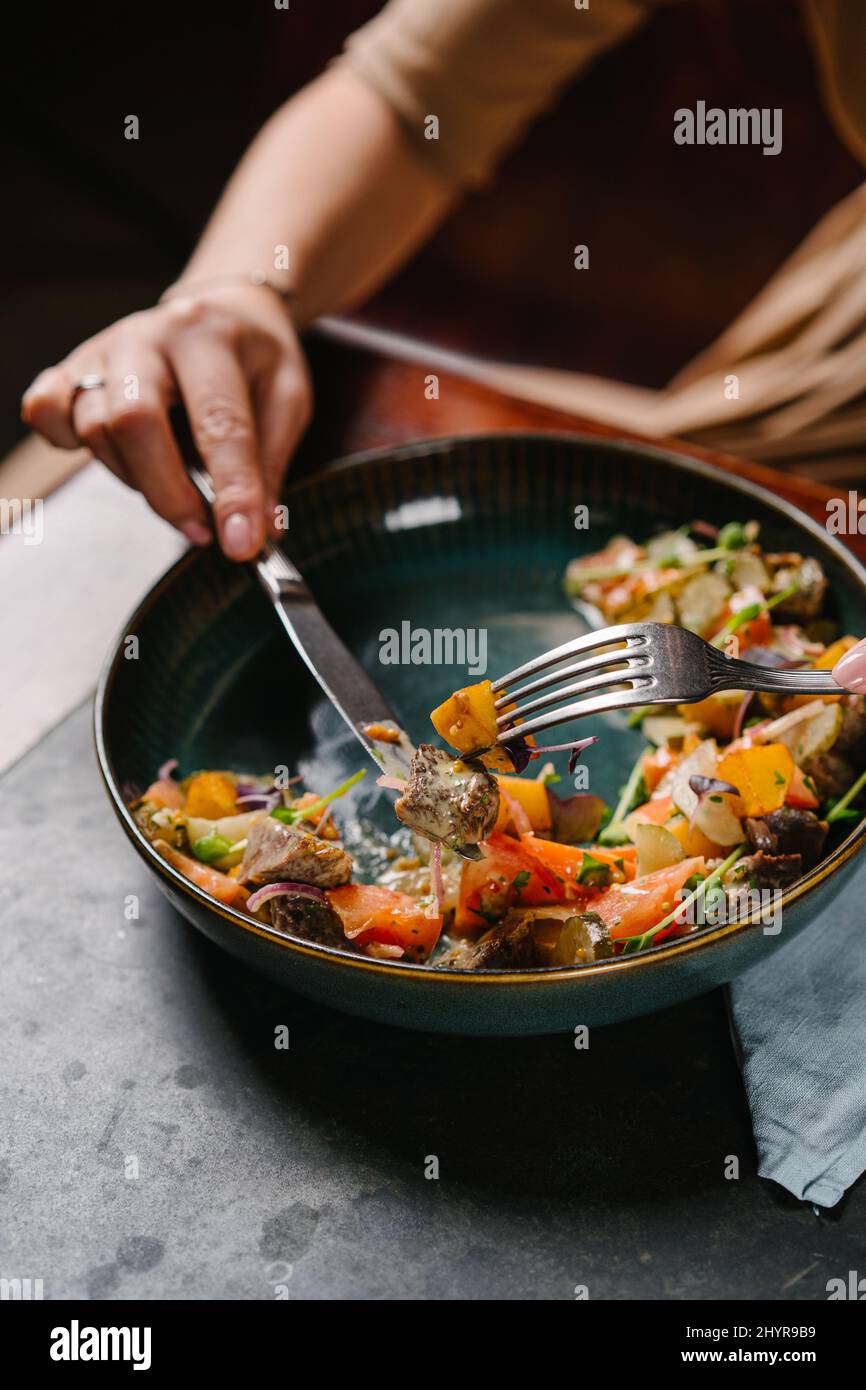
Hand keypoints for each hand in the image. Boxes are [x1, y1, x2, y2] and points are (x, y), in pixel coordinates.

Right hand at [21, 283, 311, 558]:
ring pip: (95, 429)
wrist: (222, 309)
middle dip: (168, 492)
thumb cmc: (255, 358)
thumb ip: (270, 465)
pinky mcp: (74, 367)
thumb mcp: (286, 399)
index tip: (242, 545)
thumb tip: (259, 531)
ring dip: (137, 478)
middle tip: (202, 530)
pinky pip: (46, 411)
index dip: (232, 491)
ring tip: (177, 484)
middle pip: (133, 421)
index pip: (220, 424)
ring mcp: (103, 351)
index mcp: (210, 338)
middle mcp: (149, 336)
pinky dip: (67, 442)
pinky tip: (118, 453)